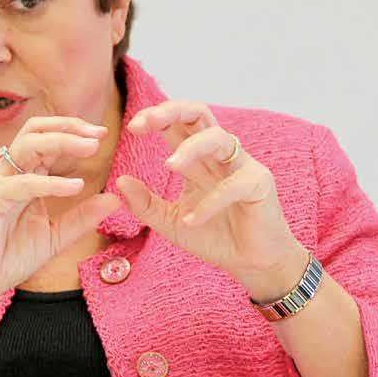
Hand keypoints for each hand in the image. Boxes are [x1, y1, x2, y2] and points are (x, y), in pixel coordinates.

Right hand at [0, 116, 121, 305]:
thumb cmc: (9, 256)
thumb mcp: (54, 235)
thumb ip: (81, 217)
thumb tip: (114, 199)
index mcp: (23, 174)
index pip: (45, 137)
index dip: (73, 130)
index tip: (101, 134)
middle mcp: (9, 171)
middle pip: (35, 130)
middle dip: (68, 126)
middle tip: (98, 134)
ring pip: (28, 145)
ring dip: (62, 142)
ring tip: (91, 149)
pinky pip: (23, 183)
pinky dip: (51, 182)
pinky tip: (75, 186)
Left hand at [114, 99, 306, 297]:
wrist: (252, 265)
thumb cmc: (213, 237)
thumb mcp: (170, 222)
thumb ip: (145, 204)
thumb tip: (119, 180)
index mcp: (197, 157)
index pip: (176, 123)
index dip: (155, 117)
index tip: (132, 127)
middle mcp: (219, 155)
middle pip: (199, 113)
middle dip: (173, 111)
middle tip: (148, 121)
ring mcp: (241, 166)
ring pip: (218, 138)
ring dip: (191, 148)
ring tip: (169, 165)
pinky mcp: (259, 185)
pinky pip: (232, 186)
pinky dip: (209, 203)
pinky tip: (191, 220)